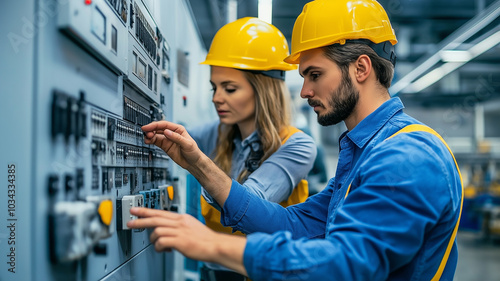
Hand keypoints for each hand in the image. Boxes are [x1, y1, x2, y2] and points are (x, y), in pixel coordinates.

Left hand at [126, 207, 246, 274]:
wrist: (216, 245)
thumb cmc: (205, 239)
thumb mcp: (192, 227)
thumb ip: (179, 226)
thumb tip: (168, 230)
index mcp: (182, 218)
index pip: (161, 212)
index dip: (146, 211)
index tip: (136, 210)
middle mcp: (180, 222)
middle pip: (155, 218)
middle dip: (140, 220)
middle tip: (130, 223)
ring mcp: (179, 231)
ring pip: (157, 230)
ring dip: (154, 239)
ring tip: (159, 246)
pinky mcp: (180, 241)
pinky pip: (162, 242)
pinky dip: (160, 247)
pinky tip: (166, 250)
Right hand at [142, 121, 200, 170]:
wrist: (193, 163)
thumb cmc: (193, 152)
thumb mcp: (187, 144)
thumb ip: (177, 138)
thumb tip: (166, 132)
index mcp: (178, 129)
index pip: (164, 125)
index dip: (155, 125)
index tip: (147, 127)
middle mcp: (172, 133)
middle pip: (158, 129)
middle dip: (151, 130)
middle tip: (146, 133)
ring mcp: (168, 140)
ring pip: (156, 135)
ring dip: (150, 136)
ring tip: (146, 139)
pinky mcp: (165, 146)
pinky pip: (156, 142)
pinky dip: (151, 141)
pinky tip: (148, 141)